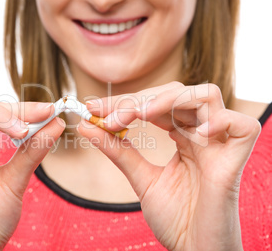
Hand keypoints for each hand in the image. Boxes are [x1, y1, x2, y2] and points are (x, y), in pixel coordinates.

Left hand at [79, 82, 260, 250]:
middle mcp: (202, 134)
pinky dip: (218, 120)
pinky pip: (241, 126)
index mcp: (182, 136)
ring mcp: (220, 144)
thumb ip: (117, 150)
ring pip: (206, 96)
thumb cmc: (174, 218)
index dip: (125, 101)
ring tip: (140, 115)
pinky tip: (192, 134)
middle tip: (109, 116)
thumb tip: (87, 126)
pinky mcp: (237, 159)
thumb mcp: (141, 178)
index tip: (94, 108)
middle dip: (139, 100)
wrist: (194, 250)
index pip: (155, 103)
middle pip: (176, 93)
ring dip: (168, 100)